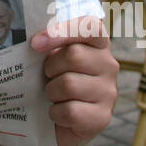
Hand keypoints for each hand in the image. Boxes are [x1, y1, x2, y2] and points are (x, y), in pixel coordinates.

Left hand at [31, 16, 117, 145]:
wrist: (62, 119)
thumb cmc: (55, 80)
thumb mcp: (52, 56)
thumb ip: (48, 43)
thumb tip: (36, 41)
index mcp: (98, 44)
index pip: (91, 26)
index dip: (64, 30)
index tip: (36, 42)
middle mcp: (109, 65)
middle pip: (75, 55)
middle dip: (51, 67)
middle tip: (47, 76)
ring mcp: (108, 92)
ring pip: (69, 85)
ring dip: (51, 91)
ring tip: (53, 95)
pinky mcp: (102, 117)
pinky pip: (70, 111)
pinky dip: (56, 113)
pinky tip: (58, 112)